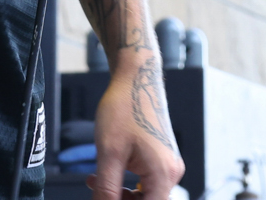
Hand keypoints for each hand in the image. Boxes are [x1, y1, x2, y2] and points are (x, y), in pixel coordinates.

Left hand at [89, 49, 183, 198]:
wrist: (136, 77)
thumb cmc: (125, 108)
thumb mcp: (109, 153)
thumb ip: (106, 188)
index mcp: (163, 174)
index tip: (105, 198)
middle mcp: (171, 172)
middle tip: (96, 190)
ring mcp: (167, 164)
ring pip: (144, 194)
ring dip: (119, 192)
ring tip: (94, 180)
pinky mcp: (160, 157)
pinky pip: (145, 179)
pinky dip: (125, 180)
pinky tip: (105, 171)